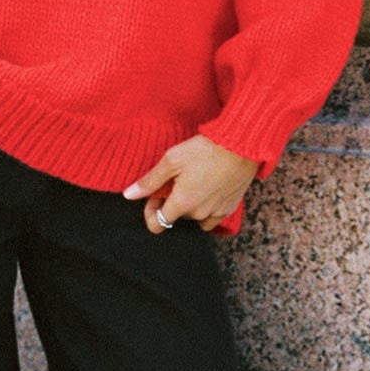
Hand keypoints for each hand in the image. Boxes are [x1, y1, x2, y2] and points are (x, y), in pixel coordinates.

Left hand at [122, 134, 258, 233]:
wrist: (241, 146)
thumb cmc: (205, 150)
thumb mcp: (172, 160)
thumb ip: (150, 181)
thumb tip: (128, 195)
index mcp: (182, 204)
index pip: (157, 225)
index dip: (150, 211)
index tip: (154, 195)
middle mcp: (199, 214)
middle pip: (176, 216)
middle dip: (172, 201)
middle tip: (176, 178)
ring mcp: (216, 213)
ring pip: (194, 216)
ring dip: (190, 204)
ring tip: (193, 181)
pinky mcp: (230, 208)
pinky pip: (212, 216)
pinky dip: (207, 207)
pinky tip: (208, 188)